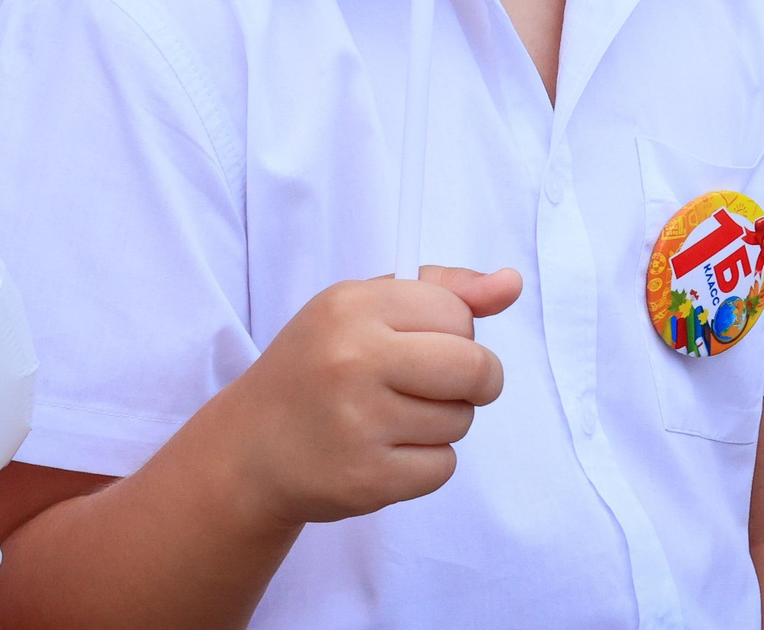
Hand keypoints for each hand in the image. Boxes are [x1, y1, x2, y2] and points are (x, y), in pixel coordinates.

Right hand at [220, 265, 519, 530]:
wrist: (251, 448)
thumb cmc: (319, 366)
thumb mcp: (365, 308)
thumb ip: (444, 291)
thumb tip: (511, 284)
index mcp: (352, 306)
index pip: (457, 313)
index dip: (454, 331)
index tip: (425, 343)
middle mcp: (353, 360)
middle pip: (475, 368)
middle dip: (477, 380)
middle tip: (445, 385)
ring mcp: (358, 423)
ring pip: (461, 420)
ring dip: (445, 421)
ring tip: (395, 417)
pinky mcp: (366, 479)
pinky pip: (443, 467)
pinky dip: (426, 463)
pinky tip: (386, 451)